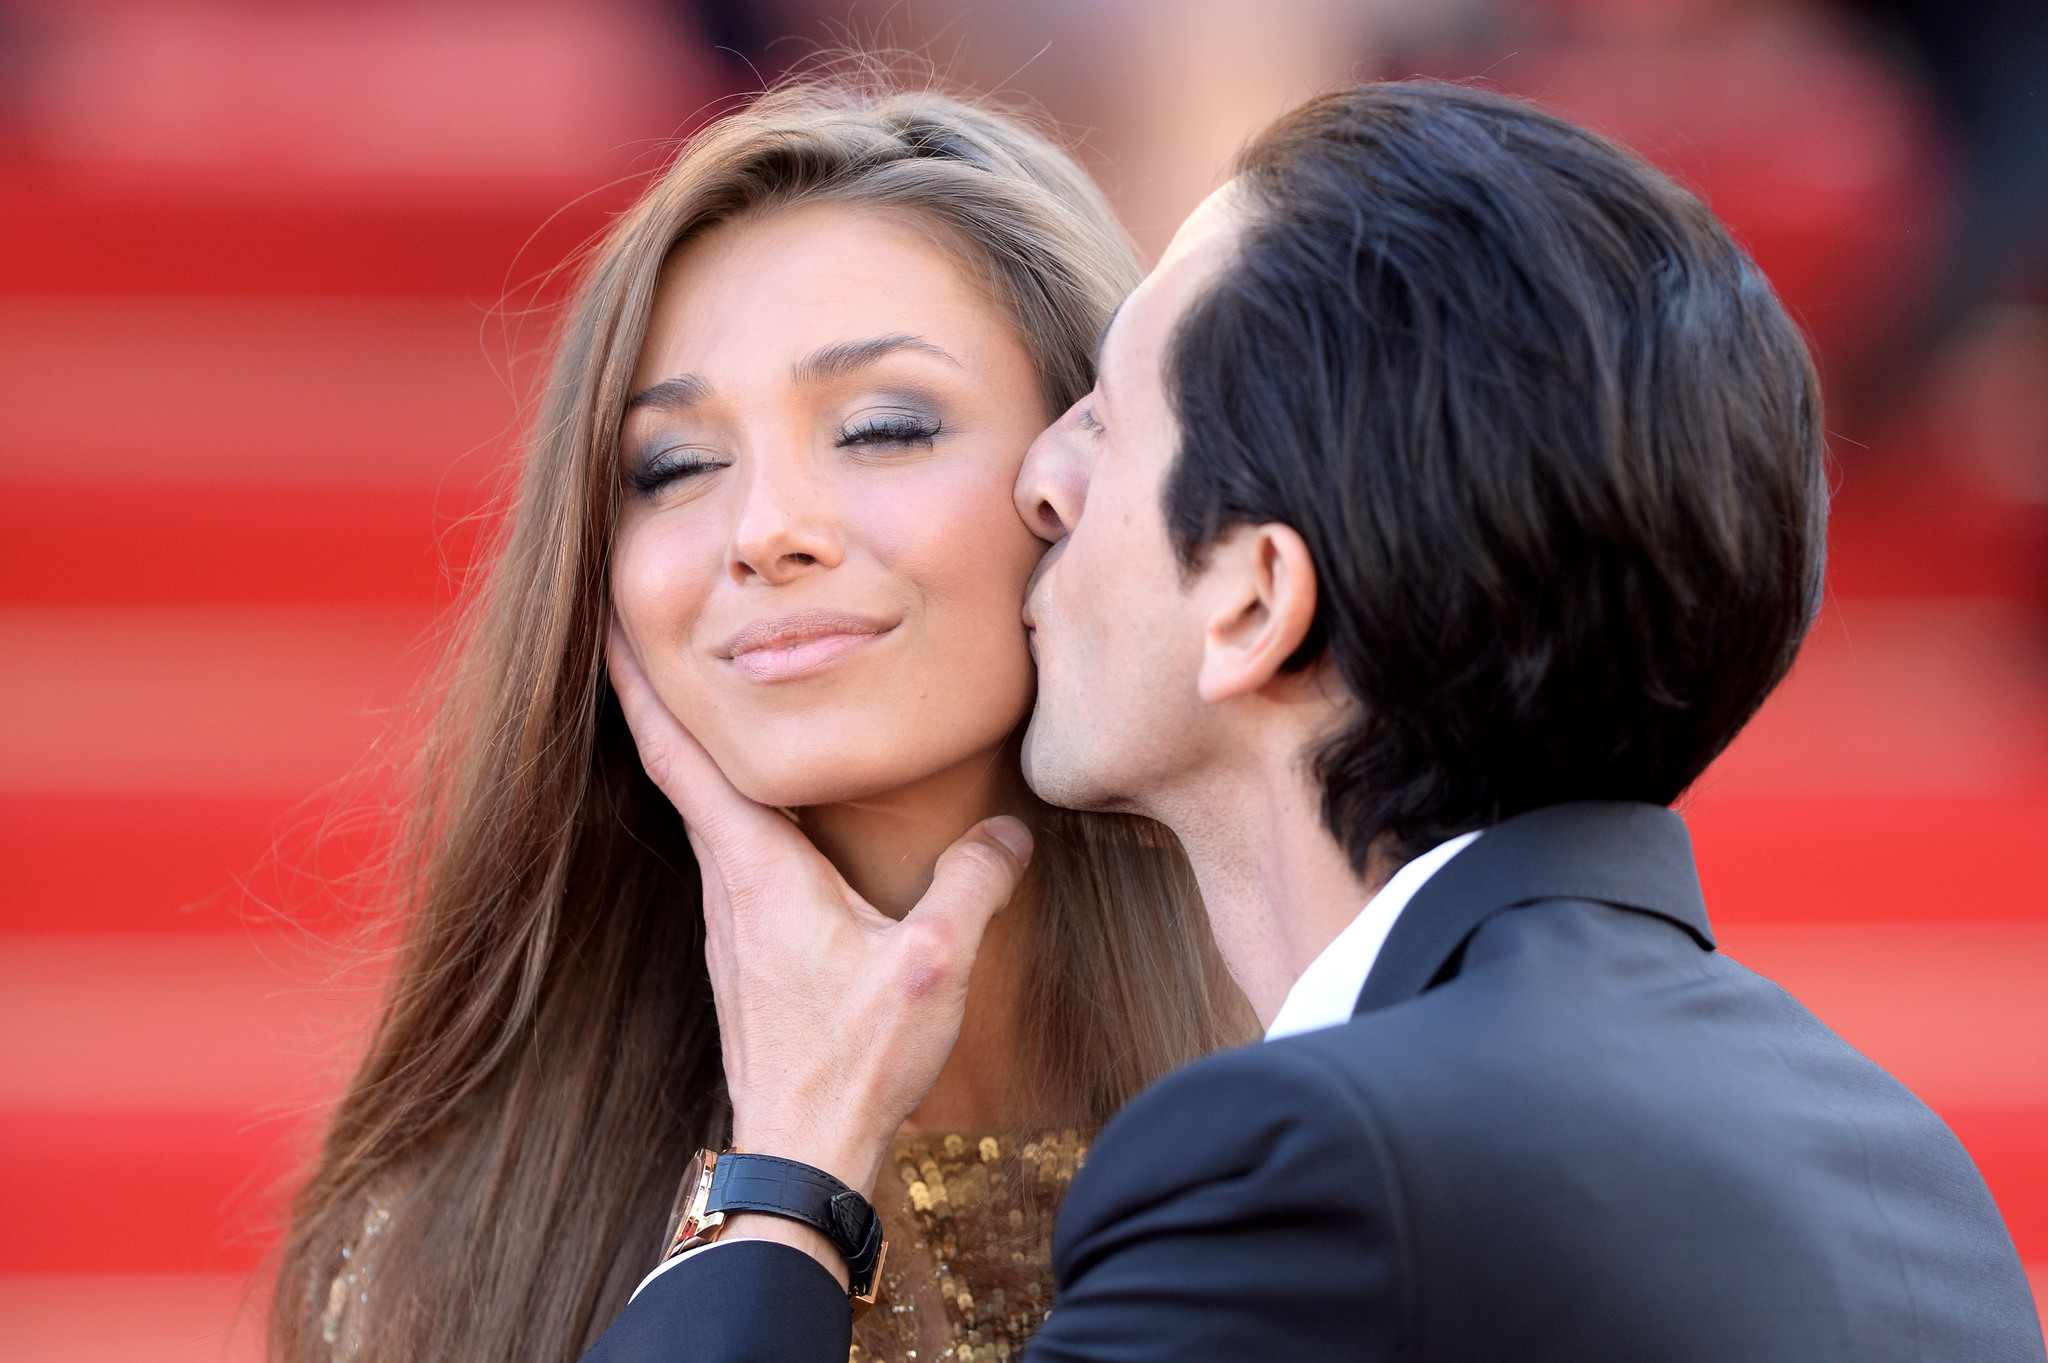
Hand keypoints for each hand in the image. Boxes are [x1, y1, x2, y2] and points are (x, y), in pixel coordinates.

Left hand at [606, 622, 1032, 1205]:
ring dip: (699, 750)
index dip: (643, 685)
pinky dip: (733, 803)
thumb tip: (1010, 831)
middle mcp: (729, 886)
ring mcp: (731, 922)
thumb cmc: (855, 1062)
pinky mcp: (749, 951)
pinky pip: (732, 852)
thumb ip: (973, 884)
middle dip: (665, 695)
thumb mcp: (933, 965)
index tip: (611, 622)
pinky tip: (767, 801)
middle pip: (683, 769)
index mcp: (757, 870)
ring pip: (706, 812)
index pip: (681, 754)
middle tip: (652, 626)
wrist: (803, 1154)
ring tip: (708, 694)